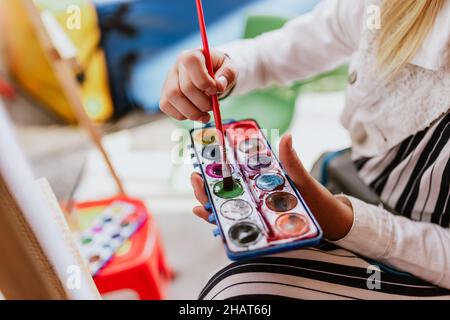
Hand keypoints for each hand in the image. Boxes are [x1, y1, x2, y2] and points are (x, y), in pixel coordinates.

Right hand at [160, 49, 237, 122]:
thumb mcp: (229, 68)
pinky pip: (166, 106)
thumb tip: (219, 85)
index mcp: (192, 55)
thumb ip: (228, 74)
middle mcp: (177, 66)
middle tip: (213, 107)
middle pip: (185, 87)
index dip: (205, 81)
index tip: (216, 90)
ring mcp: (168, 80)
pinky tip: (194, 114)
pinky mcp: (164, 94)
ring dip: (192, 112)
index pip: (192, 63)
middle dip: (202, 103)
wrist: (209, 74)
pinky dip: (182, 115)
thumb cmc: (218, 71)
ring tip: (205, 116)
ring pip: (173, 97)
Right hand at [190, 134, 353, 240]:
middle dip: (206, 184)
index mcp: (261, 181)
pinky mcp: (256, 228)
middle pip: (224, 189)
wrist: (330, 226)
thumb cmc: (317, 201)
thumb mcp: (303, 181)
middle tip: (196, 178)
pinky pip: (234, 224)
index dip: (217, 165)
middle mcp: (254, 196)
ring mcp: (254, 212)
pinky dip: (218, 221)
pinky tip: (208, 217)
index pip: (235, 172)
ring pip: (225, 206)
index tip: (204, 157)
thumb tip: (286, 136)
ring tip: (199, 199)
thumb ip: (292, 162)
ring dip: (208, 202)